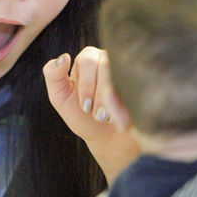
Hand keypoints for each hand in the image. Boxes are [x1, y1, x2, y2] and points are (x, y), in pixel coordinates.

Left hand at [43, 47, 139, 182]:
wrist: (110, 139)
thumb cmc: (83, 117)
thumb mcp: (61, 98)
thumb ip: (53, 76)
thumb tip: (63, 57)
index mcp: (87, 59)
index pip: (87, 59)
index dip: (86, 85)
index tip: (85, 107)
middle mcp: (108, 57)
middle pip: (106, 64)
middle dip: (99, 94)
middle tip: (97, 115)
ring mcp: (128, 67)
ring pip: (122, 72)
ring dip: (113, 99)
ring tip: (108, 118)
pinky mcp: (144, 80)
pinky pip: (139, 82)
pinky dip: (128, 103)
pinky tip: (123, 116)